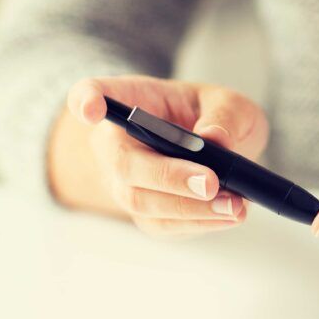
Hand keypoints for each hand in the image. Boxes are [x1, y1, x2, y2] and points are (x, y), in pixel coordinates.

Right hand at [50, 75, 268, 236]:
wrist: (216, 149)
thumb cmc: (212, 116)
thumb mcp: (228, 102)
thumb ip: (225, 115)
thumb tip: (215, 139)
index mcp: (128, 99)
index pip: (90, 94)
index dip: (85, 101)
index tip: (91, 108)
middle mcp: (115, 142)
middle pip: (123, 163)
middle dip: (168, 176)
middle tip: (210, 182)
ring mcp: (124, 182)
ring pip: (142, 201)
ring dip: (189, 208)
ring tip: (233, 205)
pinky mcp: (145, 212)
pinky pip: (163, 224)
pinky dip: (198, 223)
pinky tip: (228, 215)